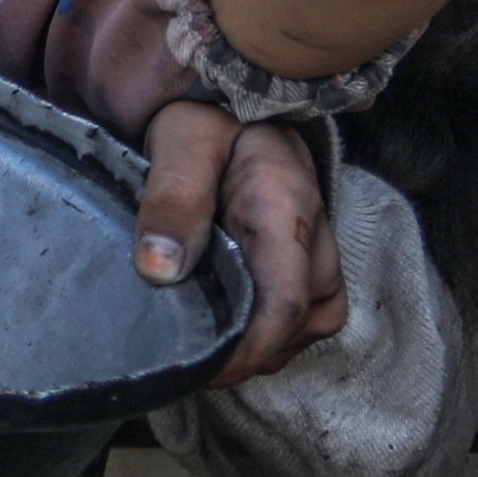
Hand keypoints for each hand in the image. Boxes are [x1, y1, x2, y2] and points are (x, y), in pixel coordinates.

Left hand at [135, 101, 345, 381]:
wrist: (235, 106)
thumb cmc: (207, 121)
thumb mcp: (180, 142)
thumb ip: (172, 198)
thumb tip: (157, 270)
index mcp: (286, 204)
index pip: (285, 302)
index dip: (246, 351)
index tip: (200, 370)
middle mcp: (316, 236)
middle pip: (296, 324)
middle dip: (244, 354)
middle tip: (184, 357)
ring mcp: (319, 254)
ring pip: (304, 328)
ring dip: (258, 344)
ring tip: (202, 339)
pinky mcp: (312, 265)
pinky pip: (302, 318)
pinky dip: (267, 332)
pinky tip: (225, 323)